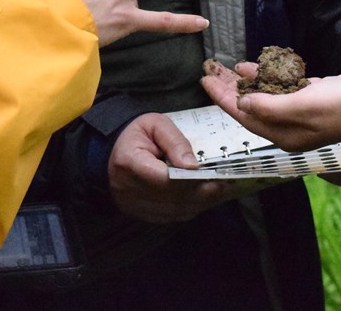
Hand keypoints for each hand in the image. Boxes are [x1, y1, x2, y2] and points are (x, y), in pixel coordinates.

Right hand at [107, 113, 243, 222]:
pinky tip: (202, 199)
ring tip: (218, 191)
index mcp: (129, 162)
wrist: (116, 149)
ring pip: (173, 211)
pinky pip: (169, 217)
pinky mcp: (138, 213)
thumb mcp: (156, 125)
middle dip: (201, 193)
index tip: (214, 177)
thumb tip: (192, 166)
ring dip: (198, 203)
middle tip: (224, 185)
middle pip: (171, 198)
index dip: (190, 180)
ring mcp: (131, 204)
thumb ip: (175, 142)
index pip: (163, 178)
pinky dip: (188, 209)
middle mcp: (127, 189)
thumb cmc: (138, 134)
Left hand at [201, 60, 340, 151]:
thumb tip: (242, 105)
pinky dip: (270, 75)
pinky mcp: (315, 95)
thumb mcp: (302, 106)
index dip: (223, 98)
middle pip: (252, 105)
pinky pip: (284, 85)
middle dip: (230, 88)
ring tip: (229, 66)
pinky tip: (259, 65)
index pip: (244, 115)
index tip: (204, 80)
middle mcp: (290, 125)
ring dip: (248, 80)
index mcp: (284, 134)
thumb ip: (269, 106)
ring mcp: (303, 110)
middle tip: (211, 69)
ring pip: (267, 94)